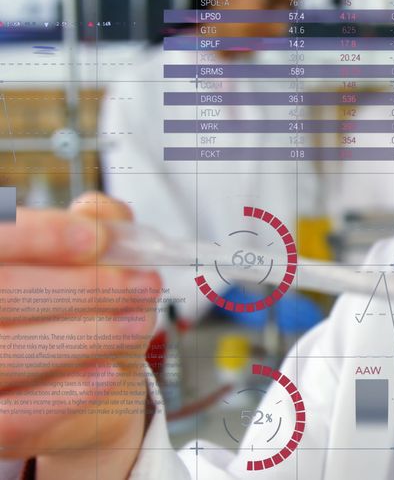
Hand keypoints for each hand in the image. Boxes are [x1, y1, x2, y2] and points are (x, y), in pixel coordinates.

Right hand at [0, 193, 160, 477]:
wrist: (88, 387)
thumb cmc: (86, 309)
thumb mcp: (100, 261)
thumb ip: (99, 226)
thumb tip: (96, 211)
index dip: (41, 236)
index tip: (98, 239)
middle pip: (3, 292)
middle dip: (83, 288)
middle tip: (146, 286)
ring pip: (8, 351)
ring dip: (86, 336)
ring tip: (140, 324)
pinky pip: (13, 416)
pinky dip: (65, 394)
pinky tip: (109, 375)